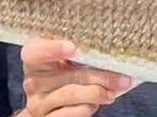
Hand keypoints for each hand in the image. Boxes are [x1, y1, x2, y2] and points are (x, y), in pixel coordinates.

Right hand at [17, 39, 134, 116]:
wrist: (51, 106)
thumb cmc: (63, 76)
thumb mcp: (65, 62)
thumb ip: (78, 53)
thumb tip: (110, 46)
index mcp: (34, 60)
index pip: (34, 52)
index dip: (52, 49)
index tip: (73, 47)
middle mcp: (33, 81)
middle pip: (66, 75)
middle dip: (99, 76)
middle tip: (123, 78)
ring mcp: (39, 102)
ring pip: (71, 94)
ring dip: (97, 93)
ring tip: (114, 91)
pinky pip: (71, 112)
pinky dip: (88, 108)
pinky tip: (97, 104)